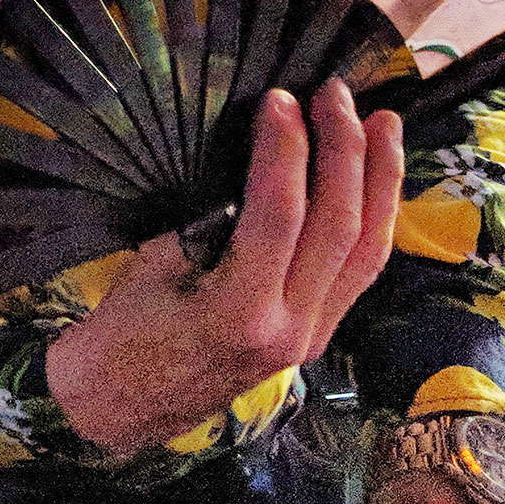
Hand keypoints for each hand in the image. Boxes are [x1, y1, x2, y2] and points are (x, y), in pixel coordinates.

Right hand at [46, 81, 401, 456]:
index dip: (284, 150)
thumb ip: (206, 220)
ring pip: (367, 252)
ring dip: (380, 181)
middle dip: (344, 150)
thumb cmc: (120, 335)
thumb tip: (249, 160)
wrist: (119, 409)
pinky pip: (360, 272)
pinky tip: (377, 181)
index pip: (280, 216)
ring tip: (385, 124)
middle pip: (339, 228)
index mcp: (238, 313)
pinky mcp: (315, 337)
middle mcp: (289, 329)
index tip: (278, 100)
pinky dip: (374, 219)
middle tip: (335, 95)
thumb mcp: (150, 266)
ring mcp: (310, 338)